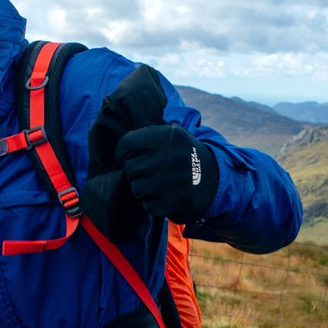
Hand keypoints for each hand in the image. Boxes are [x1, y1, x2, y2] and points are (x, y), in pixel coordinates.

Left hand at [83, 65, 169, 239]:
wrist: (213, 178)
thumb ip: (147, 133)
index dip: (123, 154)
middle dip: (136, 172)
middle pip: (130, 169)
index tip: (128, 157)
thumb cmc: (183, 154)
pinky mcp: (173, 203)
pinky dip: (154, 203)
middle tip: (151, 171)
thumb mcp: (171, 134)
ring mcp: (171, 182)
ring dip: (144, 189)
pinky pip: (148, 205)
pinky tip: (167, 195)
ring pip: (137, 189)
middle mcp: (168, 157)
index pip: (124, 145)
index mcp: (166, 136)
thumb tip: (114, 121)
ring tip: (160, 183)